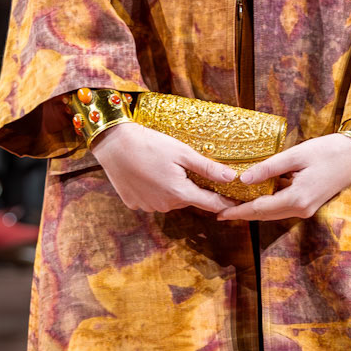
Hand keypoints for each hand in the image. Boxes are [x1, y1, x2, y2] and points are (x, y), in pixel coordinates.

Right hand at [93, 121, 235, 214]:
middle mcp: (165, 205)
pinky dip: (155, 189)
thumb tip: (232, 178)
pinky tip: (149, 173)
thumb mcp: (182, 152)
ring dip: (173, 188)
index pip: (210, 203)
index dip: (225, 203)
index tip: (237, 203)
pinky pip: (152, 199)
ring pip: (170, 200)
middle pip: (188, 199)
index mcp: (179, 193)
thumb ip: (207, 168)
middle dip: (193, 187)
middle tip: (188, 168)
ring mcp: (148, 206)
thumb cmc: (150, 144)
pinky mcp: (134, 203)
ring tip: (165, 167)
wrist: (113, 143)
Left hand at [217, 133, 350, 221]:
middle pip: (264, 215)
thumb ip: (269, 168)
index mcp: (297, 199)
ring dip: (254, 210)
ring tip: (233, 204)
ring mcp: (307, 209)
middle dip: (242, 213)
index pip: (259, 209)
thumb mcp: (296, 155)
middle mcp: (301, 209)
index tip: (219, 213)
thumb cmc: (329, 150)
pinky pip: (283, 207)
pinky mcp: (310, 203)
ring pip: (273, 213)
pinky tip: (256, 196)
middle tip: (220, 210)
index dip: (237, 211)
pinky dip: (267, 204)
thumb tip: (243, 179)